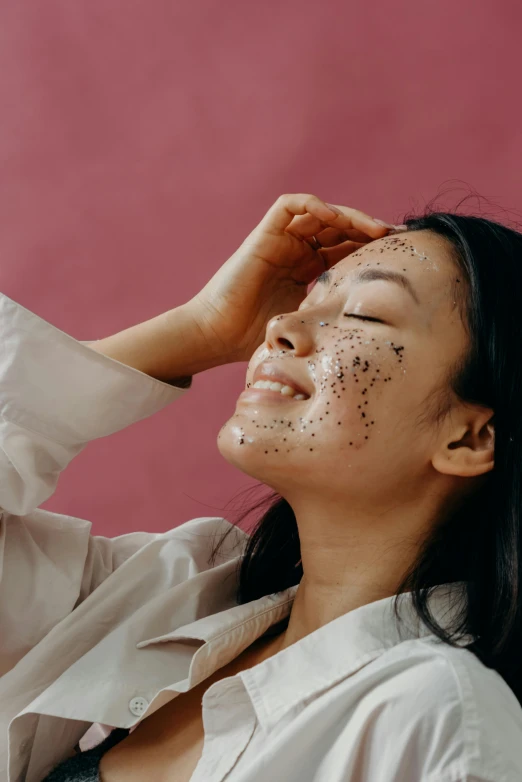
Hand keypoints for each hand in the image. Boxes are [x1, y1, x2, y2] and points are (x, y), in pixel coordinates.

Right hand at [187, 193, 391, 363]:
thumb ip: (333, 315)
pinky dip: (314, 204)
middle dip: (368, 230)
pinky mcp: (265, 234)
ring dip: (350, 216)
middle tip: (396, 237)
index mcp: (308, 271)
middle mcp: (297, 252)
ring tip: (375, 228)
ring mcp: (281, 241)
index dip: (372, 248)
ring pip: (321, 213)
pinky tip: (337, 218)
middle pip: (340, 229)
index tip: (401, 255)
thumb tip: (374, 330)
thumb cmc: (257, 338)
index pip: (347, 250)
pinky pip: (291, 205)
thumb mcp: (309, 324)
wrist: (220, 335)